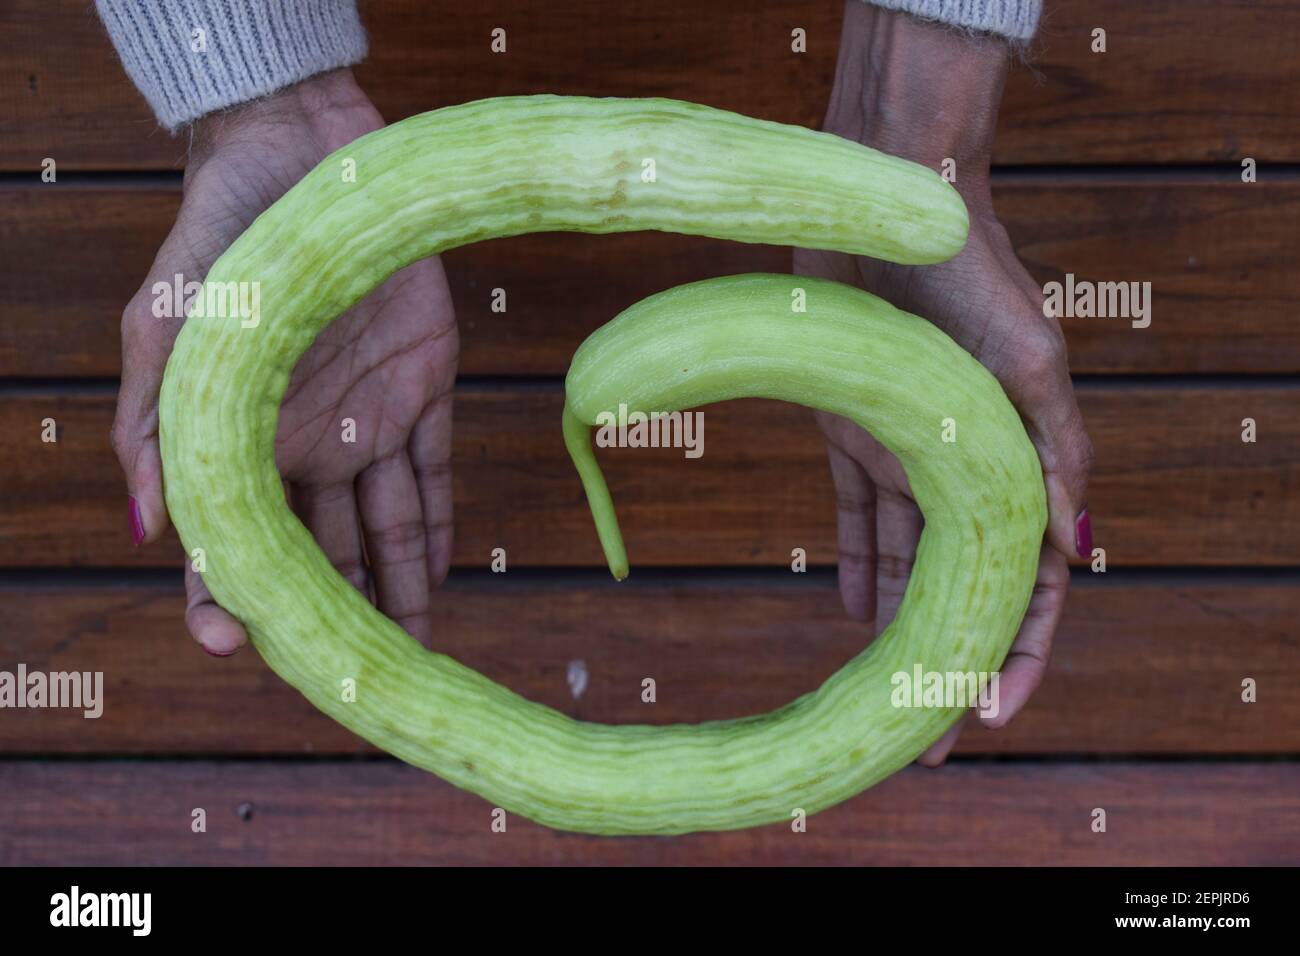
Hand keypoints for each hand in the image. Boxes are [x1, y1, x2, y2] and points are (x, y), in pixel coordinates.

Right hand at [113, 69, 458, 653]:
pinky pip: (436, 471)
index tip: (238, 650)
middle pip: (318, 554)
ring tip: (415, 655)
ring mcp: (368, 421)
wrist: (297, 157)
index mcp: (239, 441)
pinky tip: (441, 578)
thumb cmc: (215, 240)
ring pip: (385, 528)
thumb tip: (144, 532)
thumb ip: (150, 429)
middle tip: (357, 682)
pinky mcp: (425, 385)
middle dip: (334, 618)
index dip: (230, 600)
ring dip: (398, 592)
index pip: (233, 543)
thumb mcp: (164, 332)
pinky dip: (439, 526)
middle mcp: (305, 445)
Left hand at [796, 3, 1093, 761]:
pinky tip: (849, 611)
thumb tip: (1075, 550)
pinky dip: (855, 564)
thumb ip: (1055, 454)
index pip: (1028, 584)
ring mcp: (908, 454)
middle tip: (924, 736)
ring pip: (905, 561)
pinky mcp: (853, 432)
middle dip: (947, 662)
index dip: (1017, 653)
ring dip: (898, 625)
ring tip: (882, 691)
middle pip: (959, 587)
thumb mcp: (1031, 365)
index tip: (988, 713)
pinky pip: (855, 516)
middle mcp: (964, 470)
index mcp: (1017, 466)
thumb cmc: (976, 275)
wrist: (894, 208)